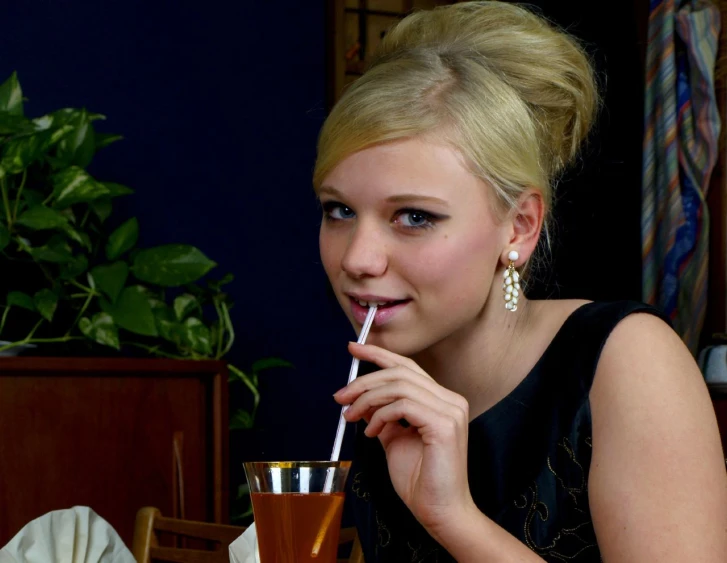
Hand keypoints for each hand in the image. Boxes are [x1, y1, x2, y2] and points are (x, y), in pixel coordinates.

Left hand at [334, 342, 474, 534]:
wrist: (440, 512)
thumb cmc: (421, 480)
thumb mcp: (394, 440)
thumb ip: (384, 416)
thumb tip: (363, 401)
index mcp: (441, 400)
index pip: (408, 367)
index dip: (379, 354)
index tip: (353, 348)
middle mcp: (450, 399)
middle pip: (400, 372)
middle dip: (364, 381)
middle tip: (340, 397)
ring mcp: (450, 410)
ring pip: (399, 385)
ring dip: (367, 399)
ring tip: (351, 418)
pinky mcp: (444, 424)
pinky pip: (403, 404)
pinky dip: (380, 415)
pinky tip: (372, 432)